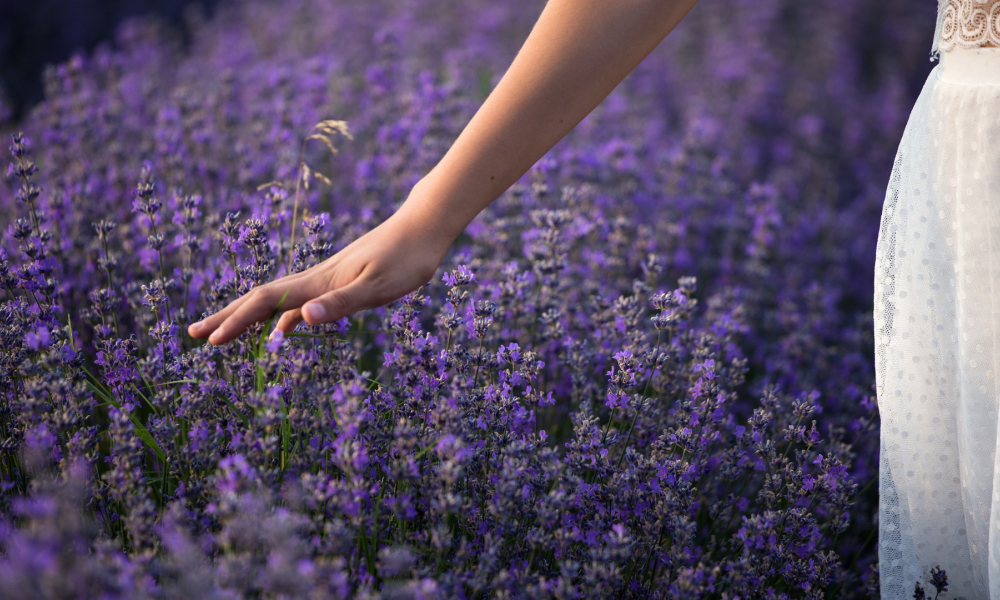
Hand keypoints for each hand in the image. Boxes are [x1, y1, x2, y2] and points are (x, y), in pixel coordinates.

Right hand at [187, 195, 453, 344]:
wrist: (424, 226)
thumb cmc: (408, 257)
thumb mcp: (379, 286)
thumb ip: (342, 303)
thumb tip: (302, 319)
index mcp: (320, 282)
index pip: (266, 302)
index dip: (236, 321)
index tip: (211, 342)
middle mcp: (316, 278)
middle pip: (261, 299)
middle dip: (227, 318)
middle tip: (194, 335)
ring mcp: (327, 279)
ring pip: (277, 301)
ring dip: (248, 318)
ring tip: (224, 335)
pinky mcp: (341, 281)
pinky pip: (300, 303)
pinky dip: (283, 319)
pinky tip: (282, 331)